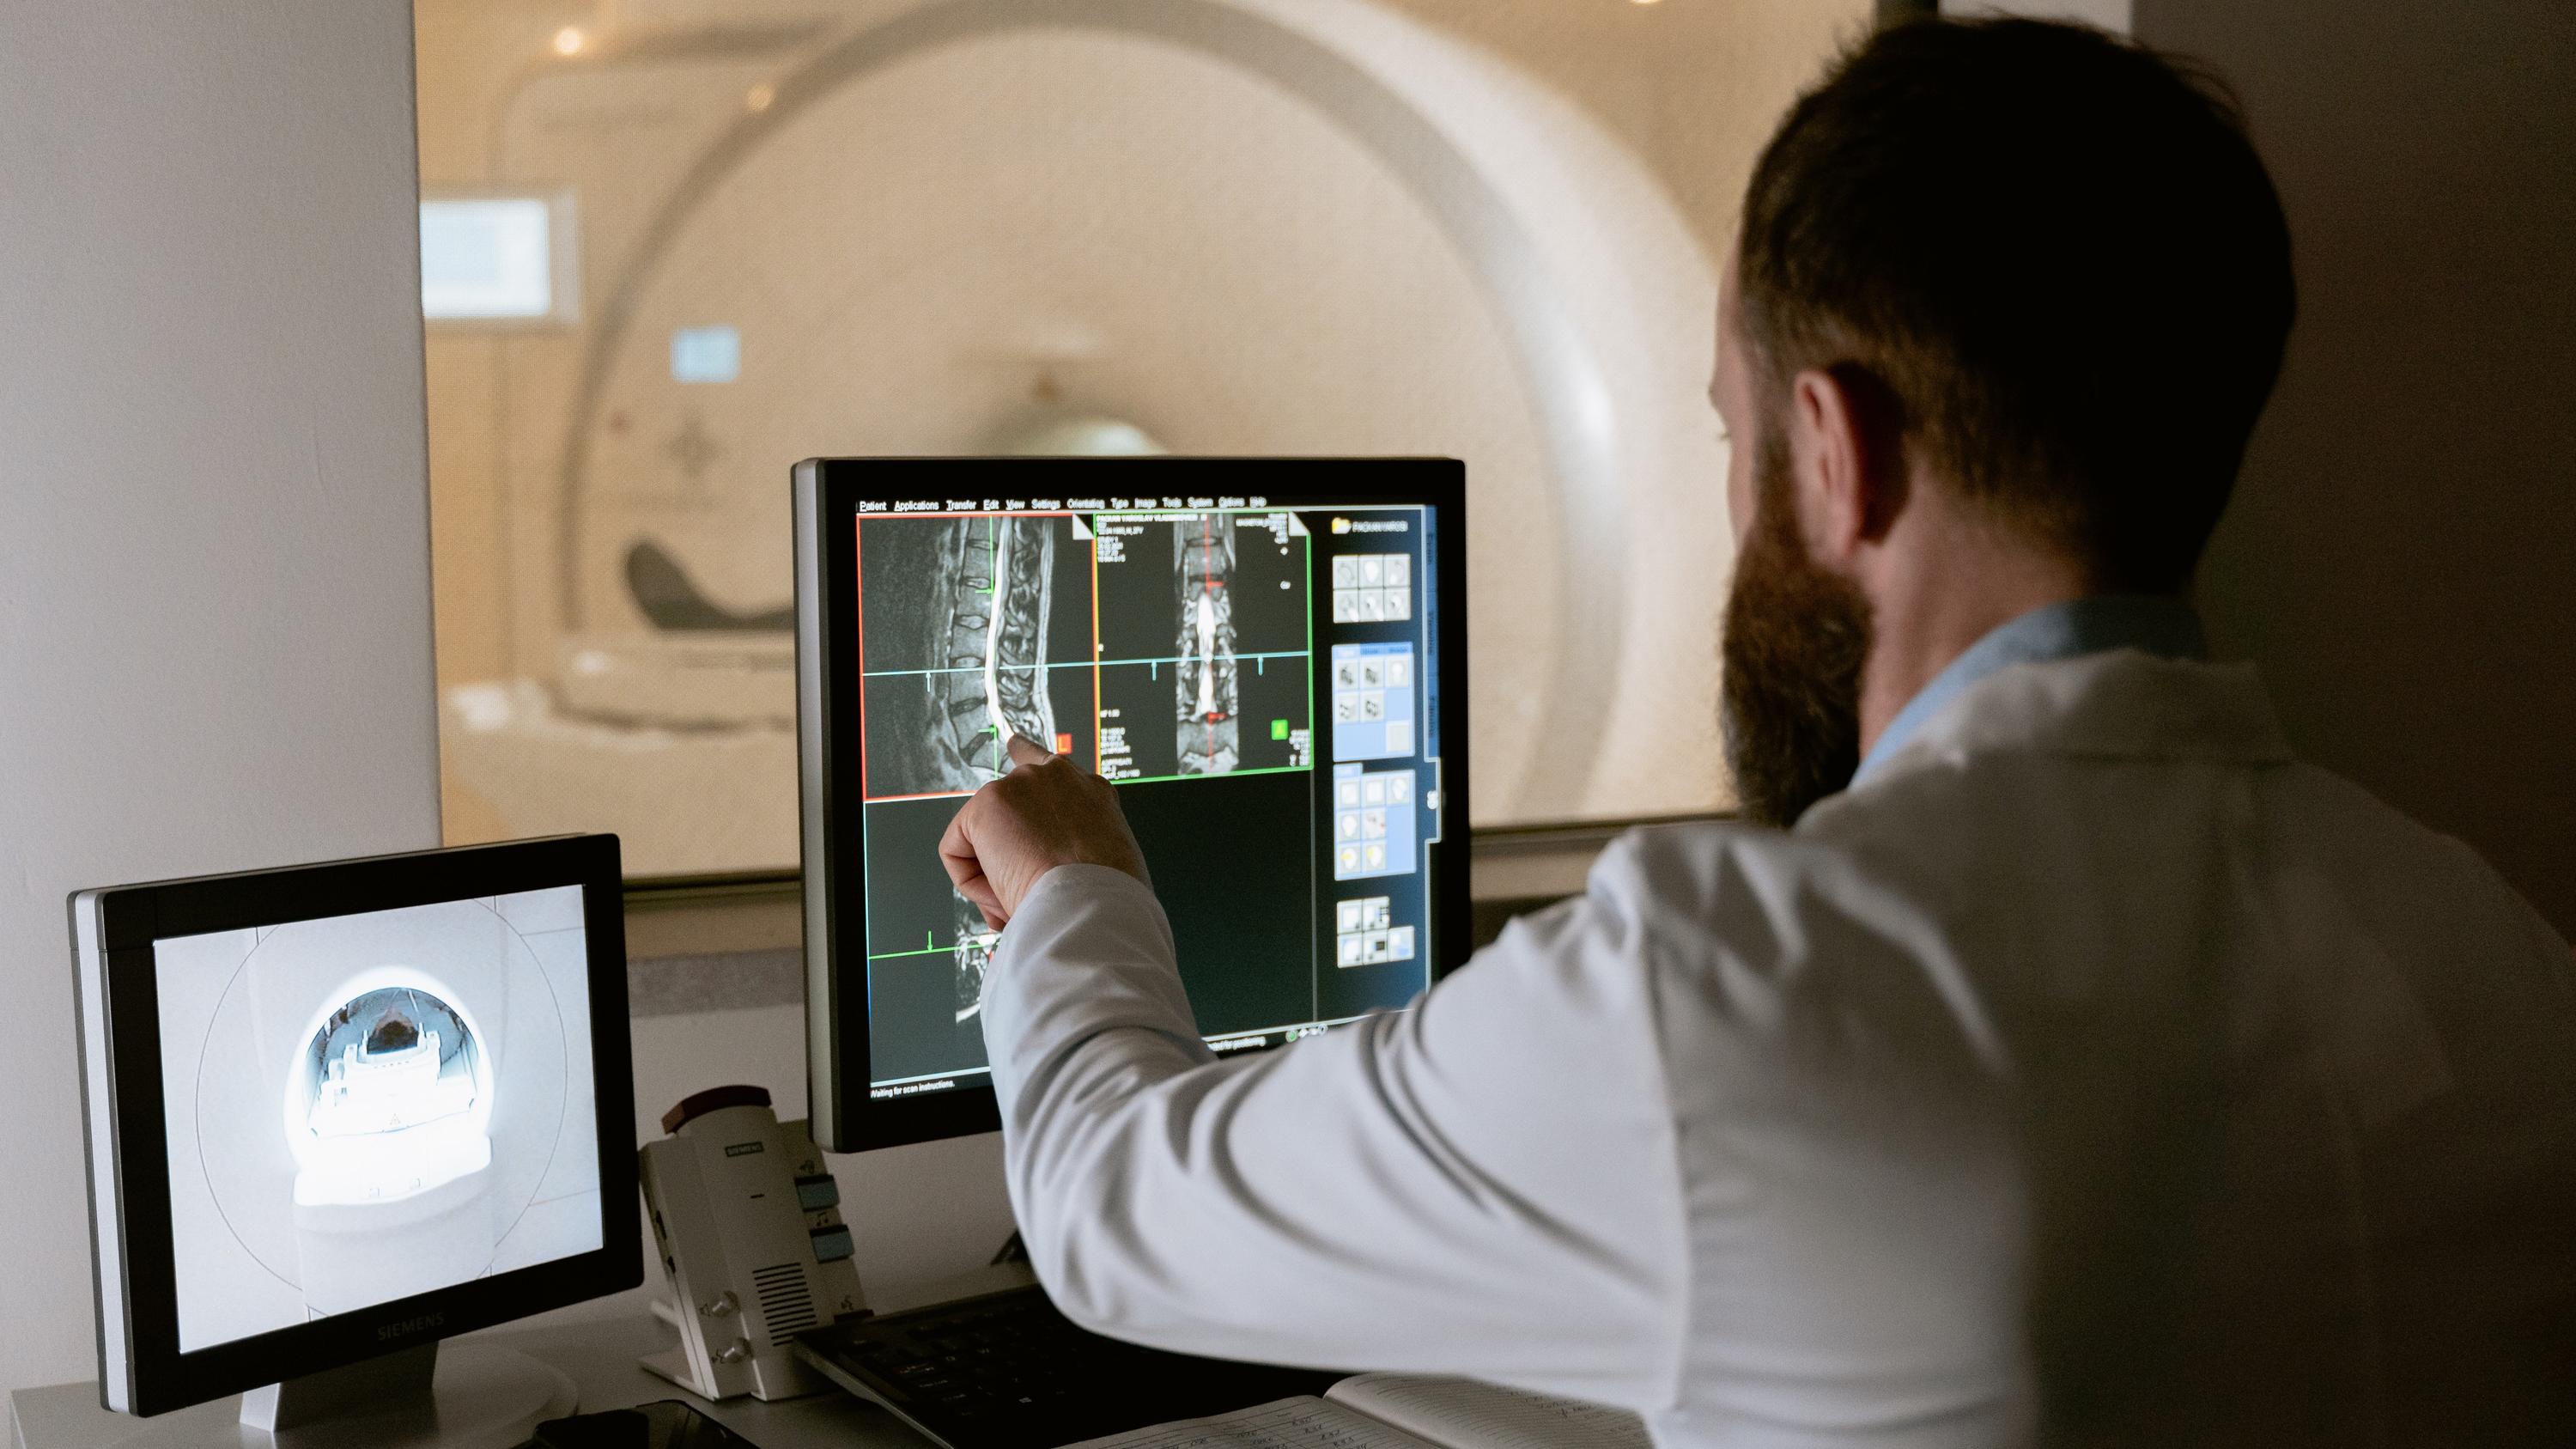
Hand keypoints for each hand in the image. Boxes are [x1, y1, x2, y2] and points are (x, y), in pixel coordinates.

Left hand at [939, 734, 1150, 929]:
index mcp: (1091, 792)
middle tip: (1020, 886)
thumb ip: (1071, 849)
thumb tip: (1027, 872)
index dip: (1028, 757)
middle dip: (1001, 845)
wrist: (1093, 902)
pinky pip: (957, 853)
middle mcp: (1055, 776)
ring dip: (996, 878)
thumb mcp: (1103, 863)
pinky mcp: (986, 803)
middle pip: (1005, 792)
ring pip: (983, 840)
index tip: (1015, 745)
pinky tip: (1003, 894)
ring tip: (1028, 897)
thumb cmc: (1104, 897)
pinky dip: (972, 885)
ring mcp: (1018, 785)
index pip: (1053, 768)